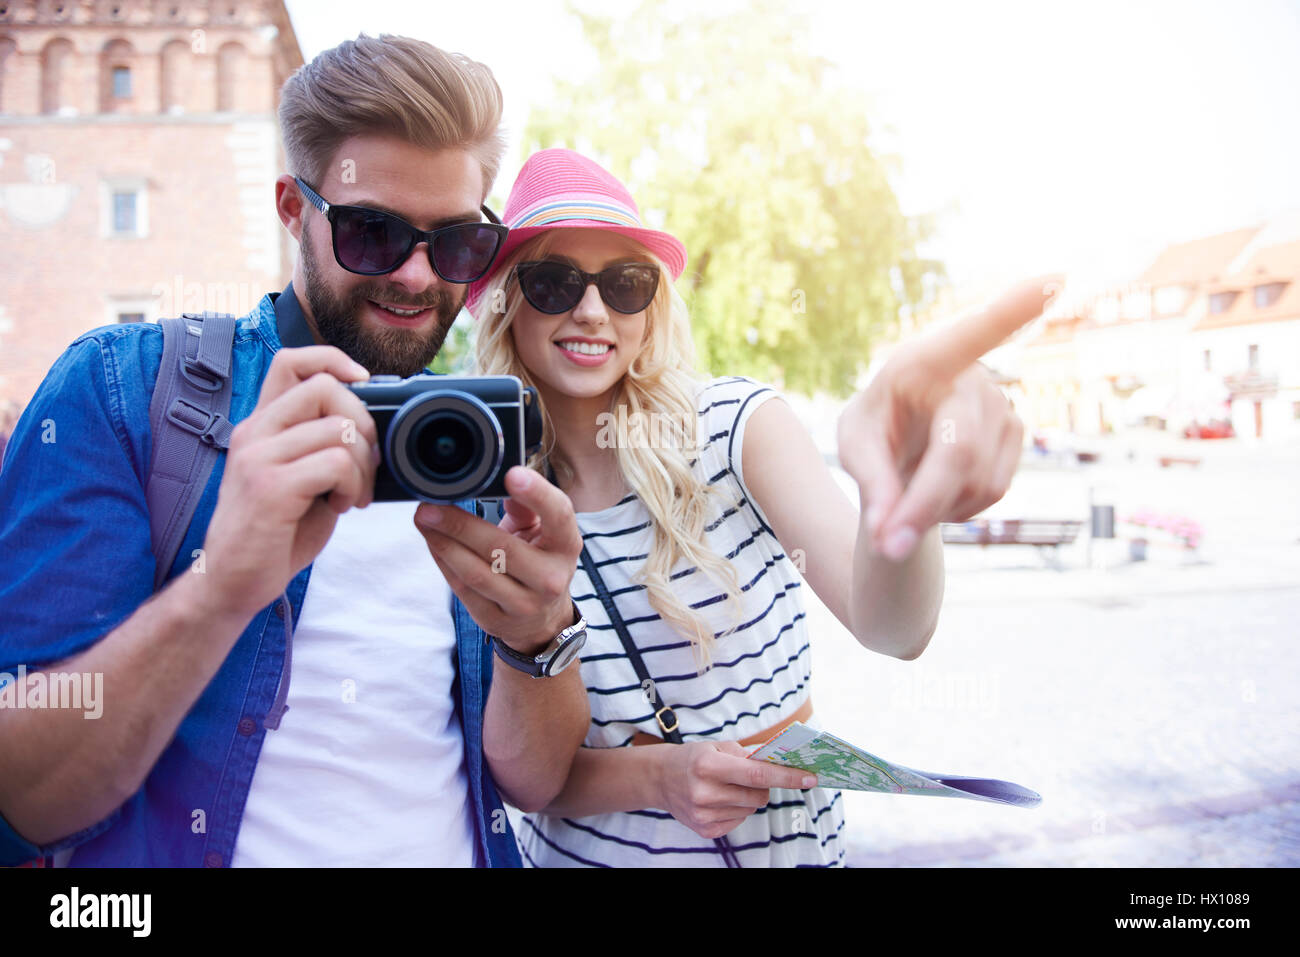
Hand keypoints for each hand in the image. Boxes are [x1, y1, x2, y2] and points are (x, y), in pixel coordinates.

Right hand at [200, 346, 376, 617]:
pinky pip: (335, 463)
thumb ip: (323, 447)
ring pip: (339, 429)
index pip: (291, 361)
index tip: (364, 384)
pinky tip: (342, 506)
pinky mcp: (269, 488)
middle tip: (365, 464)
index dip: (333, 360)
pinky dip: (353, 485)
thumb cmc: (273, 533)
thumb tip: (374, 430)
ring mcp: (258, 458)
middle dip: (364, 423)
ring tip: (352, 494)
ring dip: (363, 465)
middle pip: (325, 387)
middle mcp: (254, 433)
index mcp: (261, 425)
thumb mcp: (300, 478)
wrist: (232, 582)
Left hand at [413, 466, 582, 653]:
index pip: (558, 515)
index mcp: (566, 546)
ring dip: (444, 542)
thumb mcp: (541, 532)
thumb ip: (525, 506)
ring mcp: (524, 605)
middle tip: (431, 504)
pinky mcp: (495, 620)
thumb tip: (503, 479)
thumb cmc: (539, 562)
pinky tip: (433, 542)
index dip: (537, 494)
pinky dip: (443, 562)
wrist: (541, 619)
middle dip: (460, 524)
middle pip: (501, 547)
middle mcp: (550, 578)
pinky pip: (462, 588)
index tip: (511, 475)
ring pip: (476, 572)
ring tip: (424, 520)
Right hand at [654, 741, 817, 839]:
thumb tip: (782, 761)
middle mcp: (704, 792)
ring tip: (728, 787)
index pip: (757, 774)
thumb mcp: (718, 746)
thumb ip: (749, 754)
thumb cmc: (694, 758)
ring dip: (748, 798)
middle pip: (758, 796)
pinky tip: (720, 800)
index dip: (786, 777)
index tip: (810, 777)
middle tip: (750, 776)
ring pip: (751, 809)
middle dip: (764, 786)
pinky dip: (737, 810)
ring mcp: (704, 815)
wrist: (660, 779)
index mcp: (708, 766)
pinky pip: (739, 821)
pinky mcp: (705, 830)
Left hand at [837, 276, 1059, 561]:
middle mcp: (970, 373)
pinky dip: (960, 506)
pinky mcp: (1017, 432)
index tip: (1054, 279)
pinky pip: (993, 490)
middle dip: (922, 504)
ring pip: (977, 479)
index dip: (1013, 310)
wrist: (903, 445)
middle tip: (888, 546)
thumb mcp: (855, 449)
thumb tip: (891, 537)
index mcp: (922, 360)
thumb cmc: (875, 431)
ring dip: (937, 506)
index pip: (972, 333)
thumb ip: (871, 485)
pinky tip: (943, 489)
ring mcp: (1001, 402)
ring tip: (911, 489)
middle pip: (959, 451)